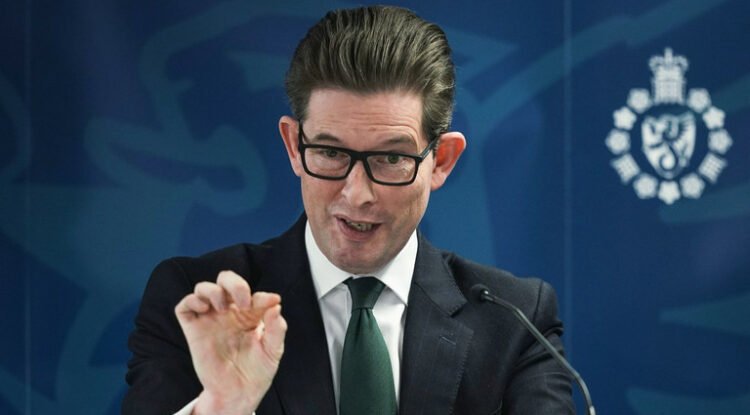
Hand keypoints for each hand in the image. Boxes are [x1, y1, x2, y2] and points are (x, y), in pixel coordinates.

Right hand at [175, 270, 286, 414]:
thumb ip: (276, 327)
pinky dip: (192, 300)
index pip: (253, 294)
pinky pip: (184, 306)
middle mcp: (229, 312)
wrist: (239, 393)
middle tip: (244, 301)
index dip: (263, 295)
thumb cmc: (257, 371)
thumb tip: (276, 305)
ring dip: (213, 290)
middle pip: (225, 280)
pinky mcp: (194, 330)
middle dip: (235, 283)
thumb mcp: (273, 350)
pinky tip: (205, 309)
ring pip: (203, 288)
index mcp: (250, 313)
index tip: (272, 302)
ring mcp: (210, 319)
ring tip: (222, 307)